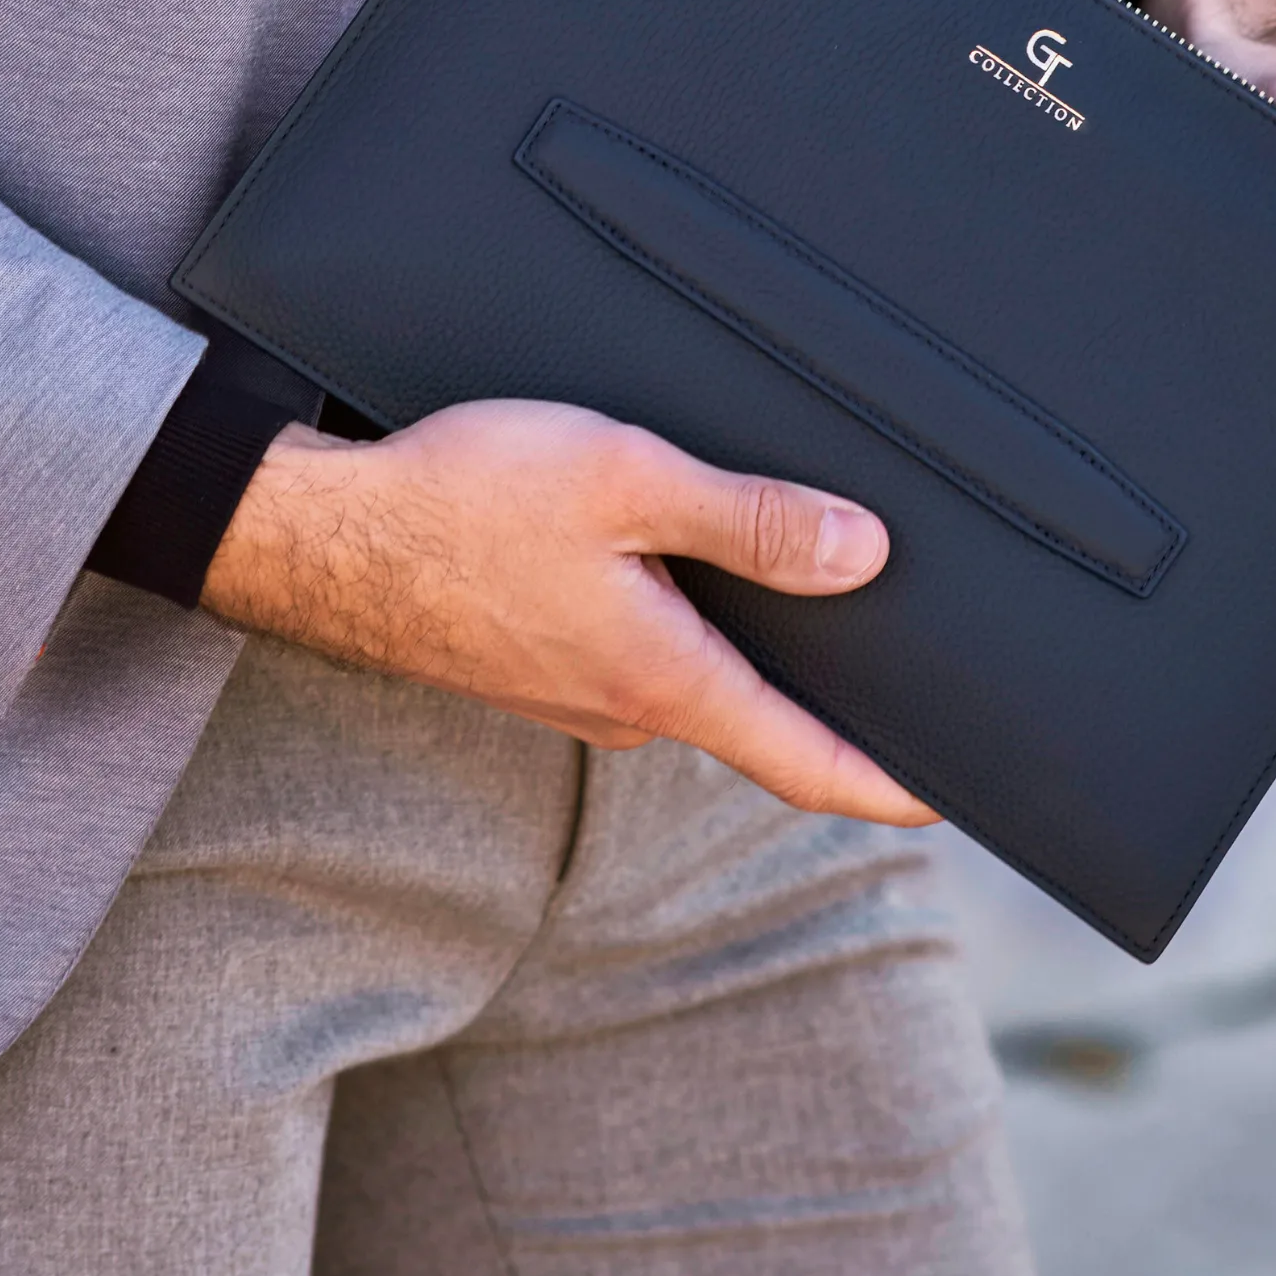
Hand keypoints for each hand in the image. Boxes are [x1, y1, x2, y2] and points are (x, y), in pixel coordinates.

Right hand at [202, 399, 936, 825]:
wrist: (319, 537)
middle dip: (826, 690)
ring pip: (696, 679)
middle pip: (758, 717)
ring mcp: (578, 696)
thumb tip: (862, 555)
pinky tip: (685, 565)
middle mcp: (627, 709)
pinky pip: (642, 659)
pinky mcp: (539, 667)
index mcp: (662, 679)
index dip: (890, 783)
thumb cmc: (461, 501)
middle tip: (897, 645)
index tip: (956, 793)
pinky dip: (685, 627)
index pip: (805, 760)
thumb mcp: (623, 482)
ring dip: (747, 646)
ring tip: (800, 580)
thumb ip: (747, 521)